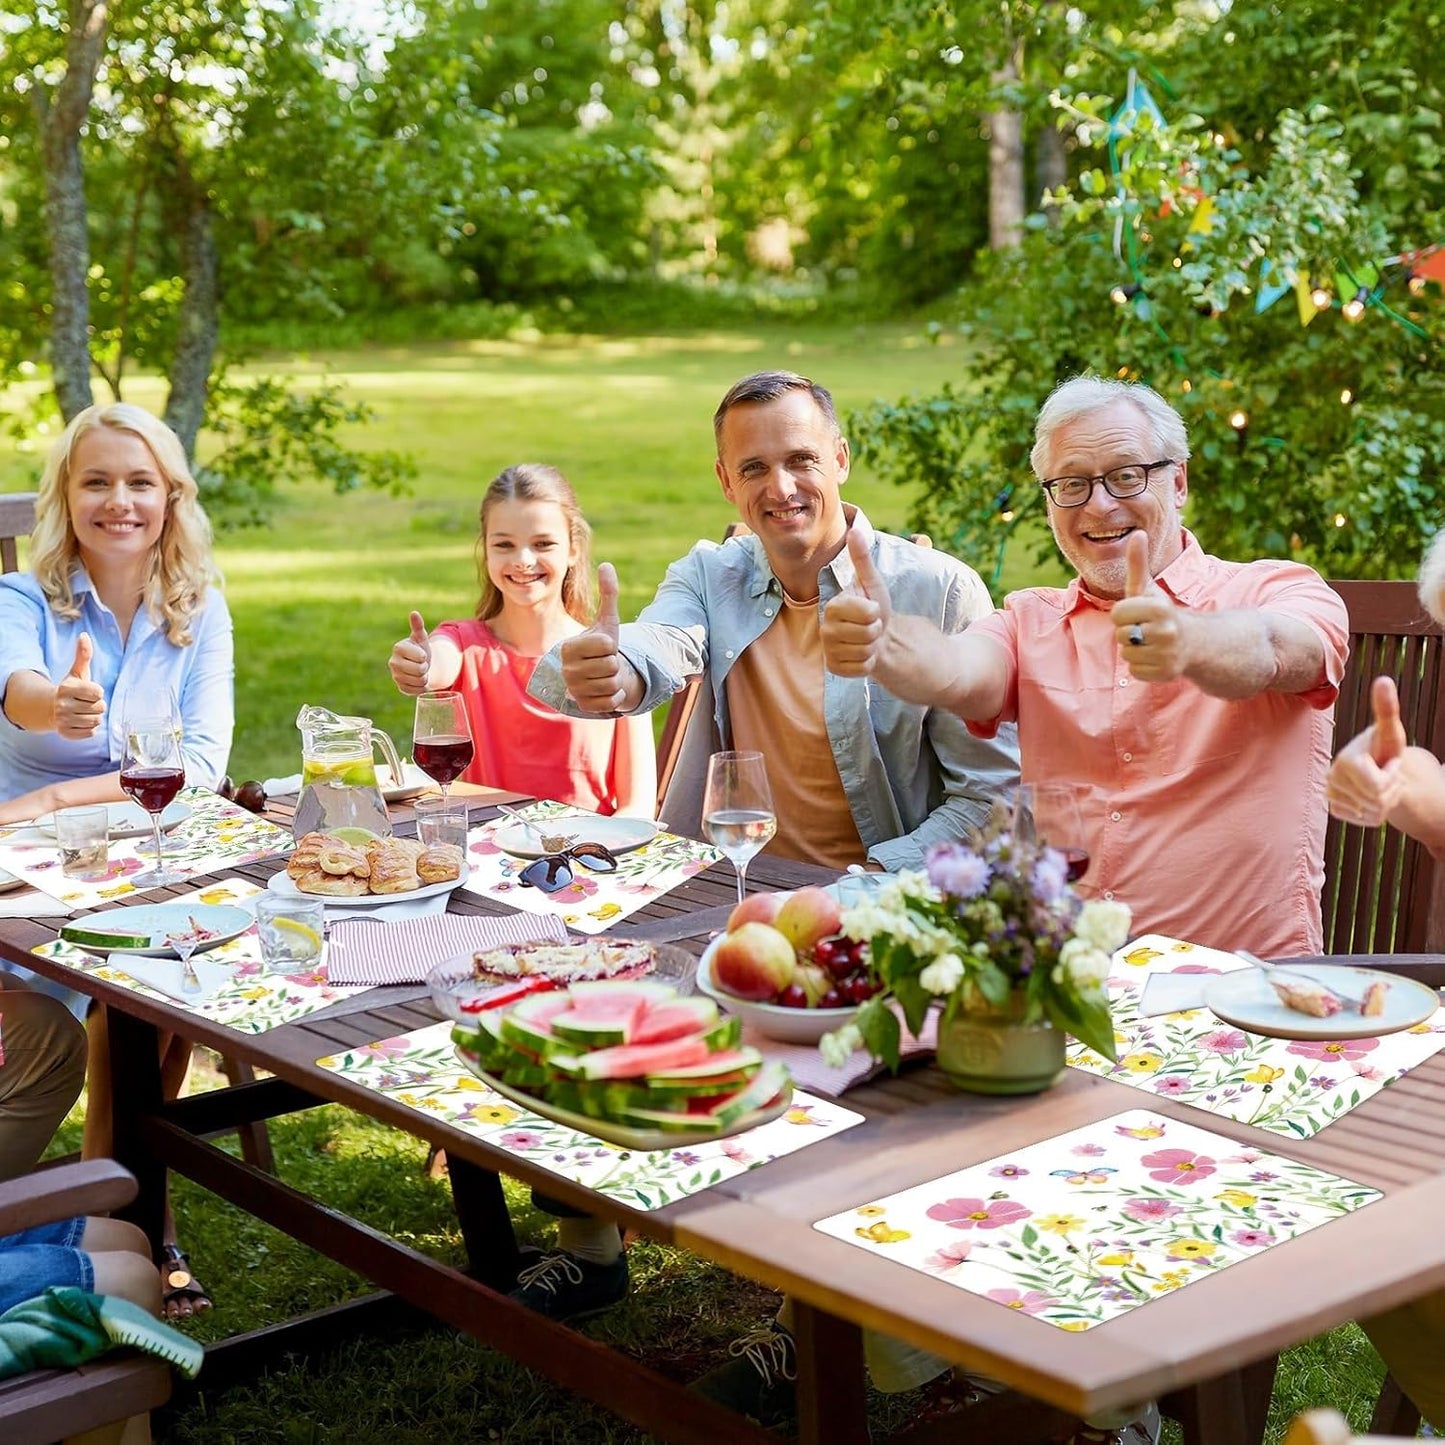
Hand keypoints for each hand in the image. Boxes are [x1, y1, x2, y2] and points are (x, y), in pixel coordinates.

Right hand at [53, 633, 104, 738]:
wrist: (51, 708)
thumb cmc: (71, 689)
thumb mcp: (78, 672)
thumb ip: (83, 655)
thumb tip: (84, 635)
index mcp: (67, 688)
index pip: (99, 692)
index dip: (97, 692)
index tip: (88, 691)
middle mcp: (62, 704)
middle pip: (100, 708)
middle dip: (97, 705)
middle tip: (85, 703)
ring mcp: (63, 720)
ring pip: (96, 721)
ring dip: (94, 717)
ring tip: (83, 712)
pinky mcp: (65, 733)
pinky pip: (91, 733)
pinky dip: (89, 728)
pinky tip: (79, 721)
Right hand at [389, 611, 431, 694]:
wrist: (421, 665)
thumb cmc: (421, 648)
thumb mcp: (421, 637)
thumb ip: (417, 626)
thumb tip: (414, 613)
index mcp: (398, 648)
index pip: (420, 656)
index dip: (425, 656)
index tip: (421, 654)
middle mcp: (393, 662)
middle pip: (420, 670)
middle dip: (426, 667)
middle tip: (422, 663)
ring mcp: (395, 676)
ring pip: (420, 681)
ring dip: (425, 677)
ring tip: (420, 671)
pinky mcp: (400, 687)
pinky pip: (417, 690)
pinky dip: (422, 687)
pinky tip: (419, 681)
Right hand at [560, 563, 633, 712]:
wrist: (598, 674)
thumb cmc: (602, 646)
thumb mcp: (607, 621)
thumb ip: (608, 594)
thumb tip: (607, 565)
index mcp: (568, 647)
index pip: (606, 645)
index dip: (611, 645)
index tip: (603, 646)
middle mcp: (566, 670)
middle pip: (611, 667)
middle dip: (615, 664)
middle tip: (605, 662)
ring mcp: (573, 690)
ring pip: (612, 684)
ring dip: (616, 680)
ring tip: (605, 675)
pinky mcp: (582, 707)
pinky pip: (611, 701)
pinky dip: (615, 696)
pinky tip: (606, 690)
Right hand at [821, 523, 891, 676]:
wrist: (877, 636)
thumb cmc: (874, 606)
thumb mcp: (872, 581)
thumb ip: (862, 559)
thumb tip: (854, 531)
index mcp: (833, 606)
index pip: (867, 613)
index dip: (876, 612)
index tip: (871, 610)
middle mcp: (824, 629)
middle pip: (867, 634)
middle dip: (876, 631)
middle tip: (870, 627)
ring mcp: (828, 651)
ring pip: (865, 652)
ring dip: (873, 647)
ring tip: (867, 640)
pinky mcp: (834, 669)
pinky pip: (861, 669)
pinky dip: (868, 663)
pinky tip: (863, 654)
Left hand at [1112, 532, 1188, 682]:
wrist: (1195, 642)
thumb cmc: (1162, 612)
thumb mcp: (1148, 587)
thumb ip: (1138, 563)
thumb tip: (1137, 533)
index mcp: (1159, 608)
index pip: (1117, 614)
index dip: (1123, 614)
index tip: (1138, 613)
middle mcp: (1166, 631)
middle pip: (1120, 635)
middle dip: (1128, 632)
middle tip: (1146, 629)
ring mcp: (1167, 654)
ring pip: (1126, 655)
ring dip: (1134, 650)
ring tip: (1151, 643)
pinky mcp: (1166, 673)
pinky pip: (1135, 671)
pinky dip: (1142, 666)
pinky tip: (1156, 657)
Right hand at [1326, 676, 1408, 826]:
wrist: (1375, 766)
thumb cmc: (1385, 747)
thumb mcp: (1390, 731)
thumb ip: (1387, 708)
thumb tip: (1383, 679)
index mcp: (1344, 761)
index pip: (1377, 787)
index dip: (1392, 778)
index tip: (1389, 763)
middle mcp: (1331, 778)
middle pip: (1377, 801)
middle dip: (1391, 791)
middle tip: (1387, 775)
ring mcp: (1330, 795)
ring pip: (1373, 813)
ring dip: (1385, 802)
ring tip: (1380, 785)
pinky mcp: (1334, 808)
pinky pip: (1364, 820)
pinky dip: (1375, 813)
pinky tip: (1371, 797)